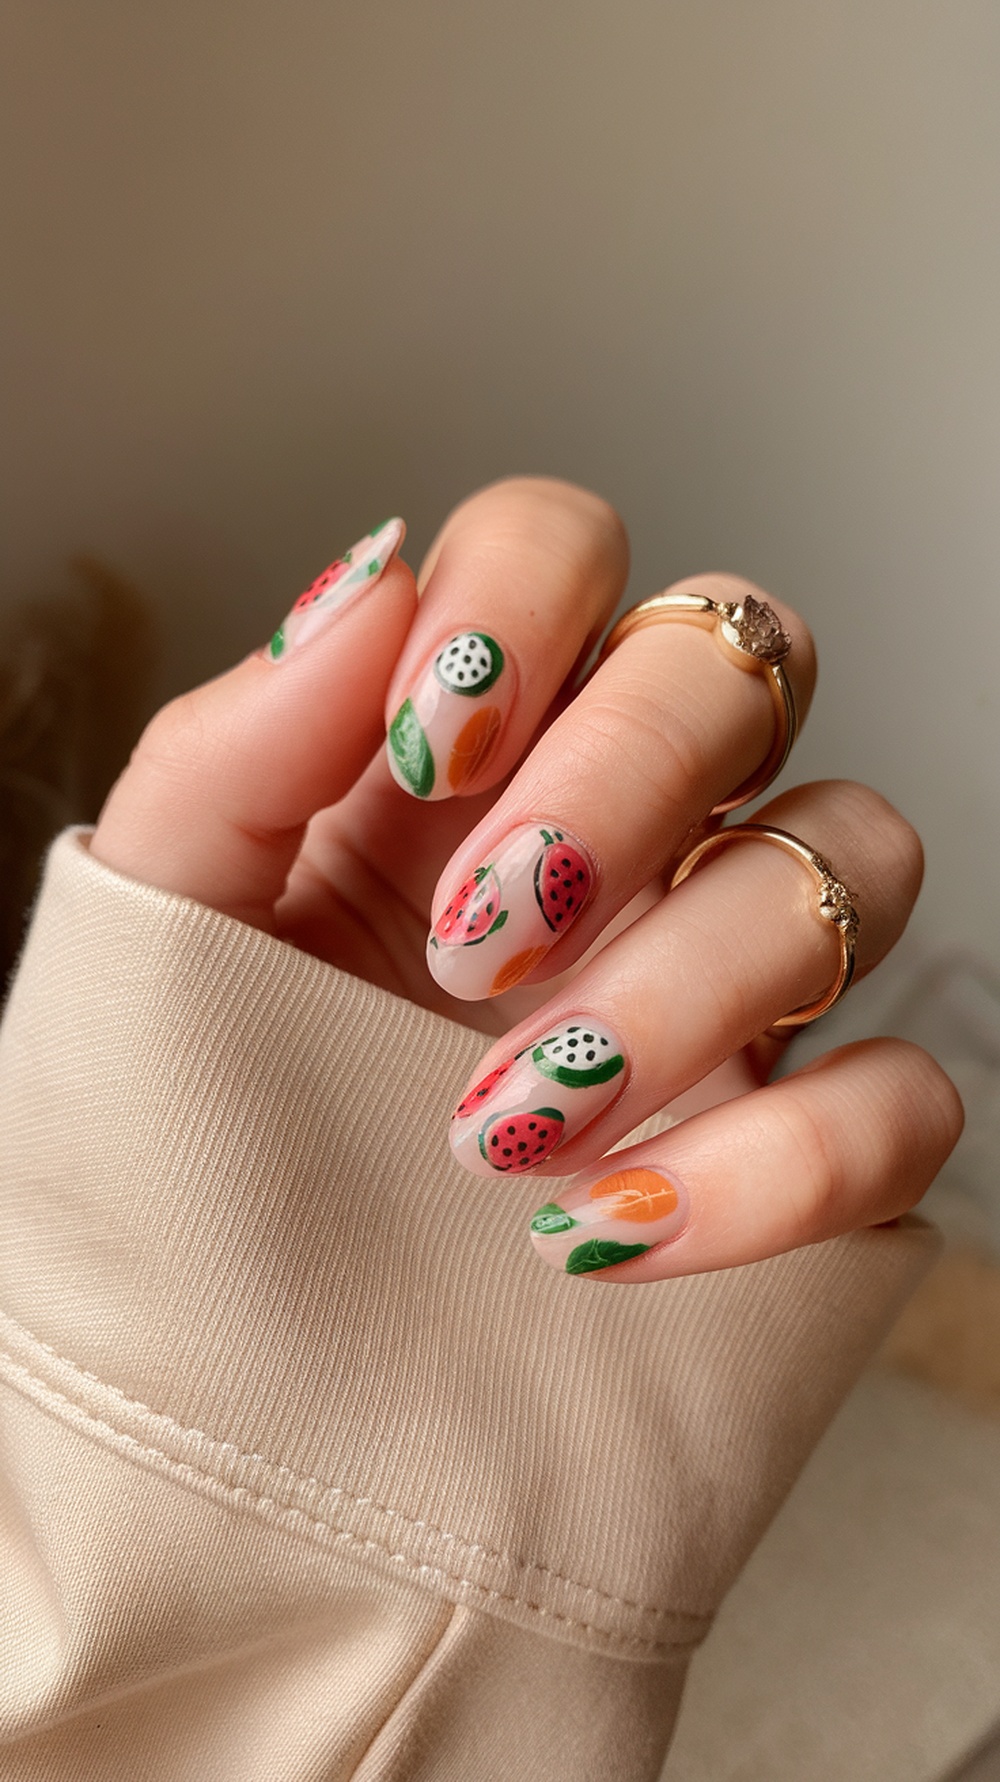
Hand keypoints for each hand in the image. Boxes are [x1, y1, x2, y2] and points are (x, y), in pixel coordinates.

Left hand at [91, 478, 961, 1280]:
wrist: (225, 1431)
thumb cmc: (174, 1174)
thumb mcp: (149, 946)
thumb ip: (234, 749)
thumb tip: (375, 578)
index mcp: (456, 765)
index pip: (564, 549)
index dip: (525, 606)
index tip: (427, 759)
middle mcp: (616, 844)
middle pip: (744, 660)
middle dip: (625, 778)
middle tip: (477, 940)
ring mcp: (725, 990)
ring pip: (859, 854)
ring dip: (690, 977)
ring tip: (507, 1123)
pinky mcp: (805, 1152)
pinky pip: (908, 1099)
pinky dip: (787, 1163)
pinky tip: (614, 1236)